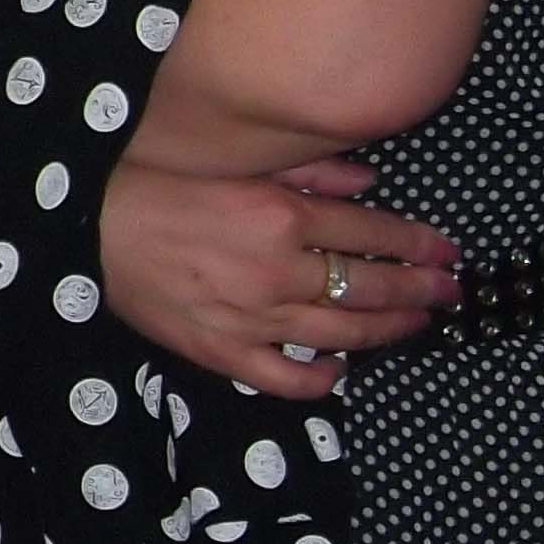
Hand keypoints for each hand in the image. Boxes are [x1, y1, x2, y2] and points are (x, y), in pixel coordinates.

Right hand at [97, 155, 454, 400]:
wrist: (93, 227)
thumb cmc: (164, 185)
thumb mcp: (239, 164)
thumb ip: (309, 169)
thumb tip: (371, 181)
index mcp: (283, 218)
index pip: (374, 236)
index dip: (419, 246)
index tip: (448, 254)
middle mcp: (278, 272)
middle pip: (371, 288)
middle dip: (420, 291)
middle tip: (450, 293)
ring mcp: (253, 318)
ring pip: (342, 335)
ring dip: (388, 332)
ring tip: (417, 326)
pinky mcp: (224, 351)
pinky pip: (285, 378)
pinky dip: (320, 379)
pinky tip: (340, 369)